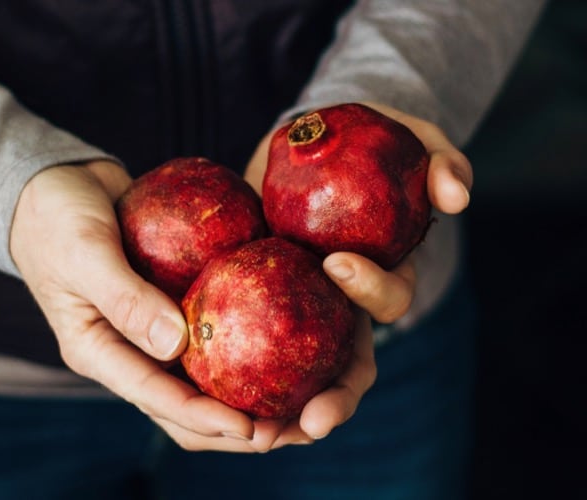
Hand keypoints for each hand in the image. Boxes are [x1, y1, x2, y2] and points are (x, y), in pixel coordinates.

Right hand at [9, 161, 285, 452]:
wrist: (53, 184)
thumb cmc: (55, 216)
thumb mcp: (83, 251)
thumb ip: (124, 296)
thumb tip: (176, 344)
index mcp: (97, 349)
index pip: (155, 397)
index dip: (205, 418)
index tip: (253, 428)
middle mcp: (126, 348)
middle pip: (184, 404)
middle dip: (234, 424)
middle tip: (289, 428)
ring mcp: (147, 328)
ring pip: (200, 375)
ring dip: (244, 391)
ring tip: (298, 397)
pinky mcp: (167, 302)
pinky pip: (207, 329)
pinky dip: (241, 339)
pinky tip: (283, 337)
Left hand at [242, 102, 472, 445]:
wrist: (303, 145)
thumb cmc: (364, 142)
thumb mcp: (409, 136)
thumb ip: (442, 157)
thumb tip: (460, 193)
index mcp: (381, 275)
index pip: (387, 300)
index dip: (370, 292)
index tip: (336, 264)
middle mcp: (343, 306)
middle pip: (349, 369)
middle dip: (336, 401)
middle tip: (311, 422)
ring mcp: (301, 312)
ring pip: (300, 379)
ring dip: (285, 414)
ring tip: (256, 435)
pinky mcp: (258, 305)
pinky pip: (246, 347)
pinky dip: (232, 377)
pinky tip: (198, 386)